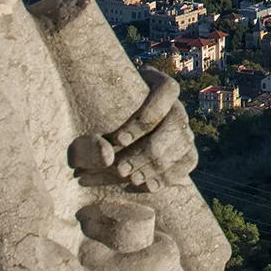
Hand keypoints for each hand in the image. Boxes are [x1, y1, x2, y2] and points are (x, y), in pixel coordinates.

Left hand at [70, 68, 197, 190]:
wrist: (106, 141)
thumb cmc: (91, 128)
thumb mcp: (82, 130)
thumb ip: (87, 144)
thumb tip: (106, 156)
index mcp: (156, 85)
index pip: (166, 90)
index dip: (145, 116)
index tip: (118, 140)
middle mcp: (175, 105)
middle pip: (174, 124)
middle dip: (147, 151)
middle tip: (121, 169)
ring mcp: (183, 128)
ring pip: (182, 144)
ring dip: (156, 166)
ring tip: (132, 179)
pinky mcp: (186, 150)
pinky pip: (188, 161)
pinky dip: (170, 176)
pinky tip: (149, 186)